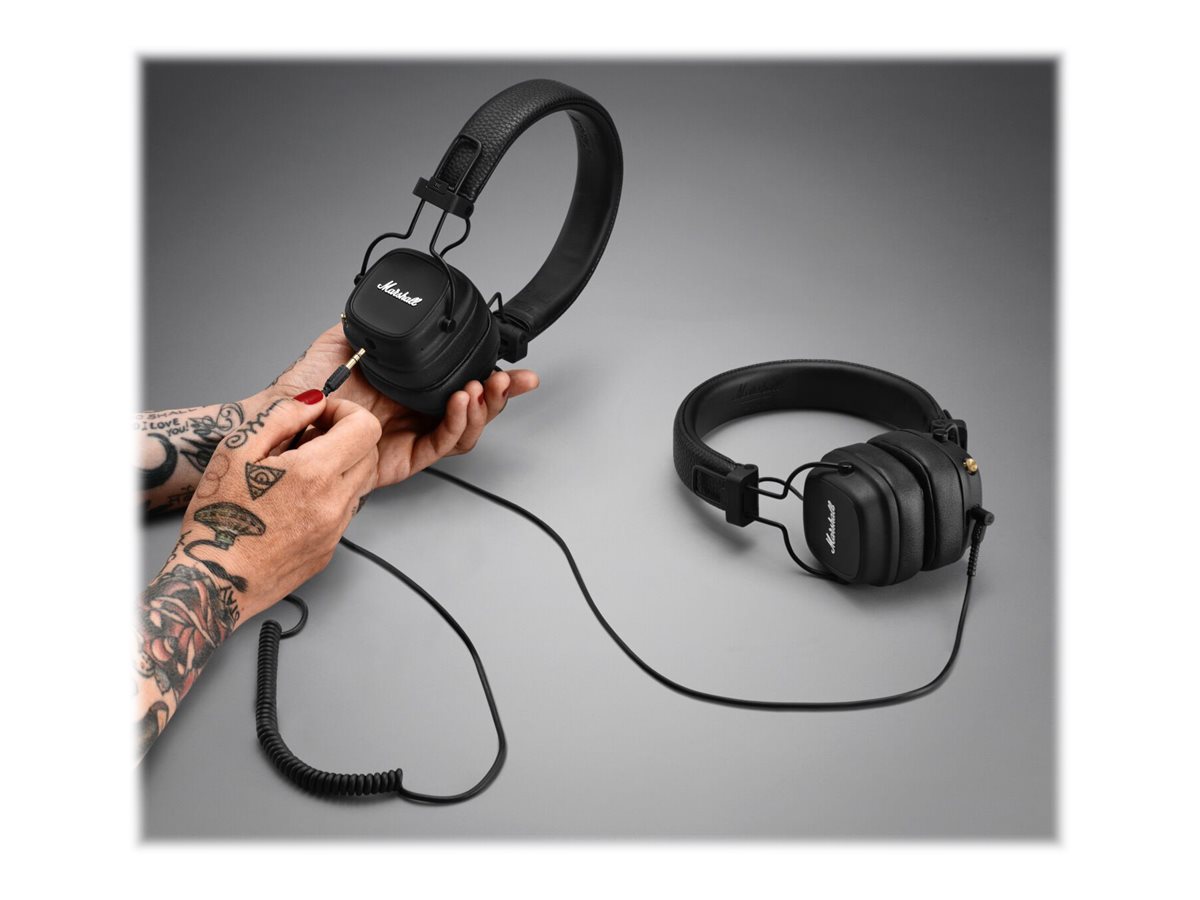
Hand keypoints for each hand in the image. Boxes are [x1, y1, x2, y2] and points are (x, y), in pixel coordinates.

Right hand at [175, 392, 379, 624]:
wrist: (215, 581)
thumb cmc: (219, 520)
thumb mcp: (237, 450)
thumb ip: (281, 417)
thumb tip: (313, 402)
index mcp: (314, 474)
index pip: (366, 427)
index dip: (346, 412)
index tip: (321, 416)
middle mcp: (335, 503)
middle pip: (371, 453)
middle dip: (345, 438)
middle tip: (307, 441)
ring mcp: (337, 529)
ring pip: (361, 483)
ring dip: (339, 468)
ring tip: (297, 472)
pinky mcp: (331, 548)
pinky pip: (346, 511)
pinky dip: (330, 496)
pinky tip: (295, 500)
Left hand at [262, 324, 538, 486]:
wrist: (284, 417)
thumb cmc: (306, 387)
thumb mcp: (347, 338)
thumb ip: (378, 323)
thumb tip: (398, 301)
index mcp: (409, 385)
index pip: (460, 380)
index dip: (490, 375)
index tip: (510, 366)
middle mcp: (415, 412)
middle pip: (474, 407)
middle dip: (500, 394)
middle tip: (510, 379)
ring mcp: (412, 436)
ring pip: (465, 429)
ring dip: (482, 409)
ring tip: (483, 388)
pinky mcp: (405, 459)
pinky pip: (442, 445)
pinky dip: (457, 424)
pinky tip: (460, 403)